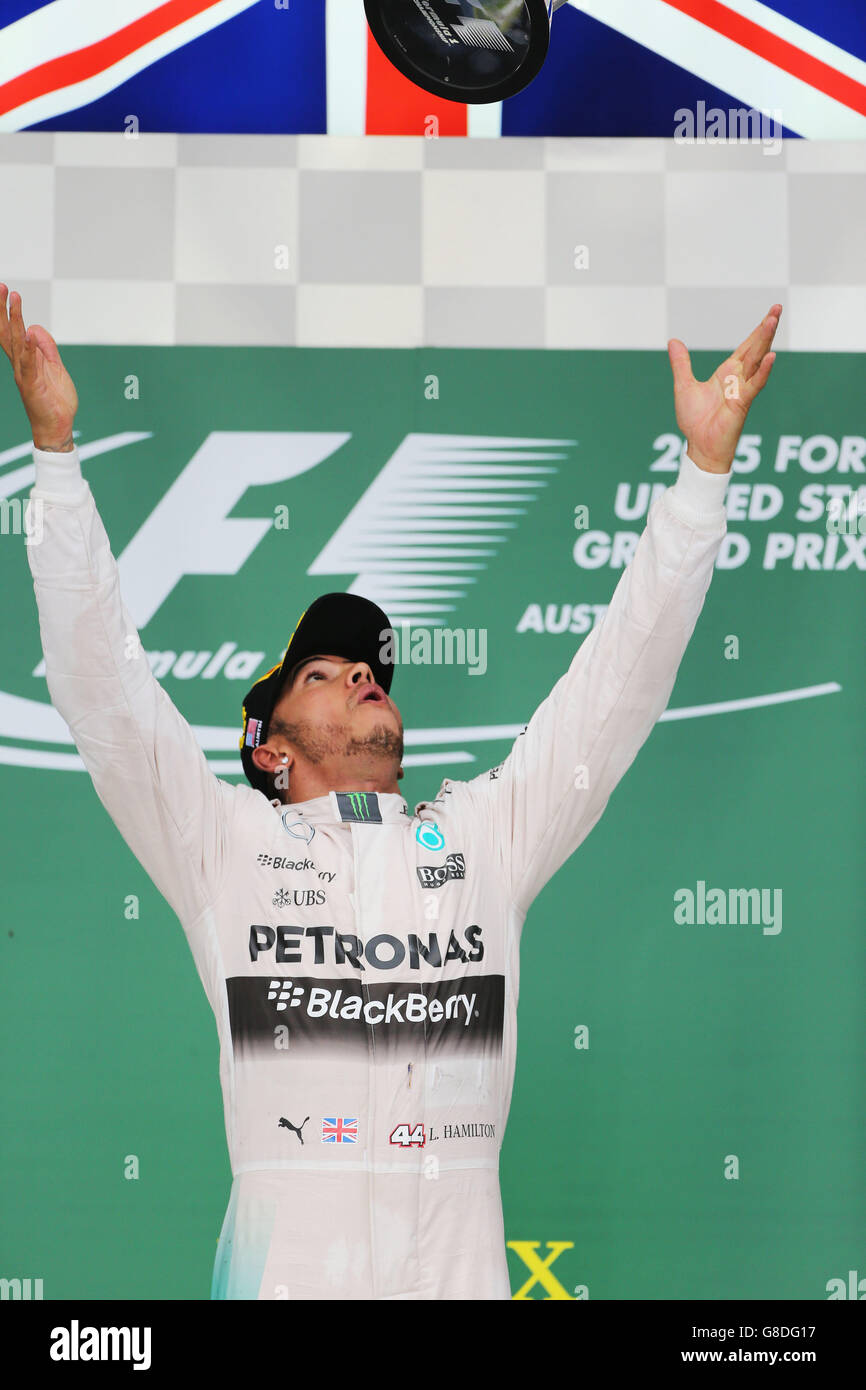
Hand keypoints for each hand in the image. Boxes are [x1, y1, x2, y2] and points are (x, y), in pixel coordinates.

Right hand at [0, 285, 77, 450]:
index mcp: (25, 360)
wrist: (57, 427)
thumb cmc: (55, 400)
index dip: (9, 312)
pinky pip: (30, 364)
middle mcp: (20, 364)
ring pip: (16, 342)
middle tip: (1, 286)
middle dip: (3, 309)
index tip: (7, 291)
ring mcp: (25, 374)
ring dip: (15, 320)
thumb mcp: (55, 368)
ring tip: (14, 298)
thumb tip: (35, 328)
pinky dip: (29, 348)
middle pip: (8, 332)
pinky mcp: (33, 385)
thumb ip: (46, 349)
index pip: (13, 331)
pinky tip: (28, 333)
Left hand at [667, 305, 780, 473]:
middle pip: (756, 348)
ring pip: (758, 360)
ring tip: (773, 320)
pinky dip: (763, 371)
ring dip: (766, 341)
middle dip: (766, 328)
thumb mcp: (684, 386)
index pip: (747, 346)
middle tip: (778, 307)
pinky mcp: (742, 403)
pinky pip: (755, 385)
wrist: (700, 447)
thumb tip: (673, 341)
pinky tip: (772, 357)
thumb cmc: (696, 421)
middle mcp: (739, 378)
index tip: (771, 312)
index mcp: (728, 373)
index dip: (758, 329)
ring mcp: (743, 389)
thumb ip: (681, 364)